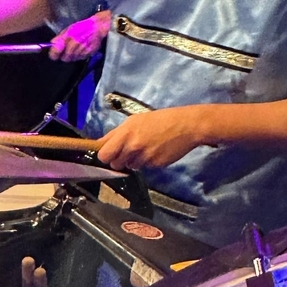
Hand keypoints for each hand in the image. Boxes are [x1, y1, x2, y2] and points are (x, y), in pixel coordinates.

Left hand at [50, 10, 110, 60]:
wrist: (98, 27)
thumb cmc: (83, 26)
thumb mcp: (69, 29)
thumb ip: (59, 37)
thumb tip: (51, 44)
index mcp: (67, 38)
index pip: (55, 52)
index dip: (54, 54)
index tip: (54, 54)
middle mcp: (74, 45)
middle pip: (65, 58)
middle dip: (64, 55)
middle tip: (67, 50)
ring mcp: (82, 50)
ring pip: (73, 59)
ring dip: (73, 55)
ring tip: (76, 47)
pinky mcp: (89, 54)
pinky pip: (81, 58)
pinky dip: (80, 55)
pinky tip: (82, 49)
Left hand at [97, 106, 217, 170]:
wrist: (186, 126)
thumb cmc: (160, 120)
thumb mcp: (135, 120)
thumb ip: (116, 133)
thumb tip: (100, 143)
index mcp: (126, 133)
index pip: (104, 155)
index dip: (105, 155)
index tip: (109, 153)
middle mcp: (133, 146)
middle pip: (115, 164)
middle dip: (119, 160)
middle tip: (128, 151)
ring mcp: (145, 157)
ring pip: (130, 166)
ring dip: (134, 160)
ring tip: (146, 147)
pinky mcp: (155, 165)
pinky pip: (145, 167)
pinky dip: (148, 161)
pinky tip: (156, 151)